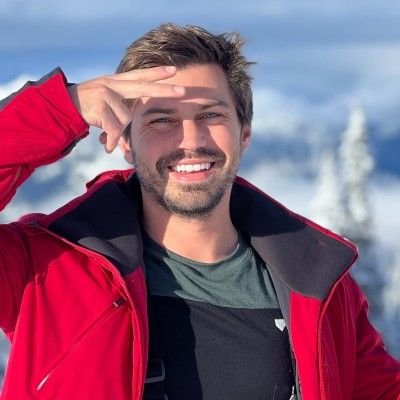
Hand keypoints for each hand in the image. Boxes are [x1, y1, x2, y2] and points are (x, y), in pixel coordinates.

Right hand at [67, 66, 184, 152]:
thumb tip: (135, 124)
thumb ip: (121, 107)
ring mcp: (105, 93)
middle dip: (164, 91)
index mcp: (115, 82)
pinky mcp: (99, 105)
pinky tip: (108, 147)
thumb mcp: (105, 102)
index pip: (139, 75)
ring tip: (114, 142)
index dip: (156, 73)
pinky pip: (115, 127)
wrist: (60, 108)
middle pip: (143, 87)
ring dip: (121, 134)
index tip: (174, 71)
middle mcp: (111, 84)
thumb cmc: (87, 108)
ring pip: (126, 117)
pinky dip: (113, 140)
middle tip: (183, 92)